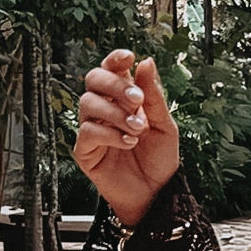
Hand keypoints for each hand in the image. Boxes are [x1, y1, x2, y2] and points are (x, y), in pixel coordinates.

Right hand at [74, 49, 179, 229]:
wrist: (157, 193)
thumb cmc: (160, 160)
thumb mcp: (164, 125)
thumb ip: (154, 95)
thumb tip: (146, 62)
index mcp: (123, 98)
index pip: (111, 69)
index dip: (115, 59)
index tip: (128, 57)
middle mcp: (104, 109)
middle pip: (93, 79)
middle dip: (115, 85)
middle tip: (137, 100)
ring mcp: (93, 128)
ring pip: (87, 103)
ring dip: (115, 112)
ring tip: (137, 129)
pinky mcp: (86, 151)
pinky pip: (88, 132)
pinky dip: (110, 134)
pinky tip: (128, 142)